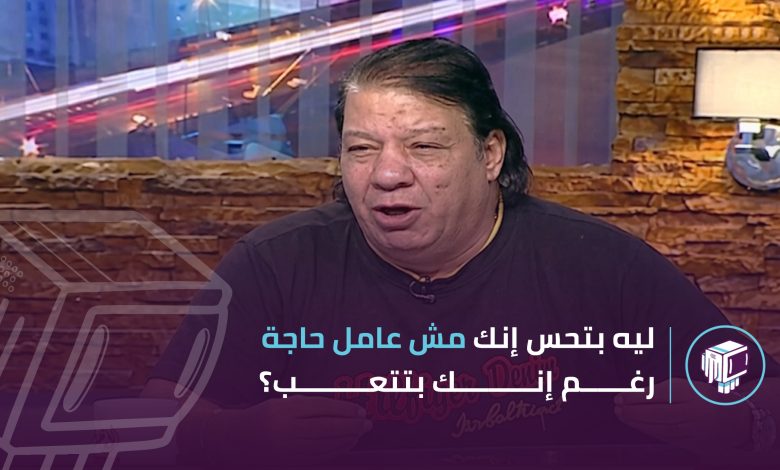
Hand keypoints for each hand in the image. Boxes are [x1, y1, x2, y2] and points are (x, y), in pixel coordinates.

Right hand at [205, 396, 371, 465]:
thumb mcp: (282, 404)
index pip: (320, 409)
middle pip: (326, 429)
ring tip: (360, 432)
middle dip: (351, 426)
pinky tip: (346, 444)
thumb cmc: (262, 418)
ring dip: (347, 439)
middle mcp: (285, 431)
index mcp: (282, 411)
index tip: (359, 410)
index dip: (343, 410)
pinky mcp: (290, 464)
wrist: (235, 442)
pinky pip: (319, 458)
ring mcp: (287, 450)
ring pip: (325, 445)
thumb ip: (309, 406)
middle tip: (367, 423)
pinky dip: (336, 451)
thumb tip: (341, 411)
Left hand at [614, 378, 751, 452]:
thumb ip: (664, 390)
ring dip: (637, 423)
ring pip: (659, 428)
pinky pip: (666, 437)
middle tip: (616, 407)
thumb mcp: (688, 386)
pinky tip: (637, 425)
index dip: (635, 398)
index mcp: (691, 395)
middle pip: (656, 414)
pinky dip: (649, 431)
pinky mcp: (692, 443)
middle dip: (632, 412)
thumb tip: (639, 394)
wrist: (736, 421)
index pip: (657, 396)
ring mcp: (692, 431)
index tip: (620, 396)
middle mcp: (692, 414)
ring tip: (622, 415)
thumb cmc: (707, 398)